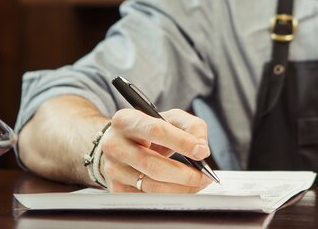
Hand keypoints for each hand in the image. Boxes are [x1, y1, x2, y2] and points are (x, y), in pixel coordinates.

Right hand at [99, 108, 213, 193]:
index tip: (202, 151)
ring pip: (152, 185)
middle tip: (205, 175)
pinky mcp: (116, 189)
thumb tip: (201, 147)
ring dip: (181, 188)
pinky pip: (148, 197)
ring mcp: (112, 169)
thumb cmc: (148, 130)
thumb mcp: (170, 118)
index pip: (156, 131)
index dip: (182, 142)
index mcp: (125, 120)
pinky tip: (181, 188)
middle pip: (154, 165)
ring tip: (198, 182)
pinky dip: (170, 196)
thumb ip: (192, 125)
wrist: (119, 144)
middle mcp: (114, 144)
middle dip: (185, 173)